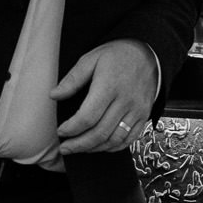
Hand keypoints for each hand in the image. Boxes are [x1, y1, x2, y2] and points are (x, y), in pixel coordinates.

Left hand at [54, 39, 158, 154]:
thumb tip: (54, 95)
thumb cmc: (117, 55)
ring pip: (114, 139)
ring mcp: (136, 110)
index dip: (72, 128)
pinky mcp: (144, 115)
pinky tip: (100, 146)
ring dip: (94, 148)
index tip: (61, 131)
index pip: (88, 117)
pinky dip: (114, 147)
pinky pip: (130, 139)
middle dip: (79, 144)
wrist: (148, 54)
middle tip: (65, 148)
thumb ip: (73, 79)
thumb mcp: (91, 59)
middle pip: (100, 132)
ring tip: (79, 149)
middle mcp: (125, 101)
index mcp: (109, 86)